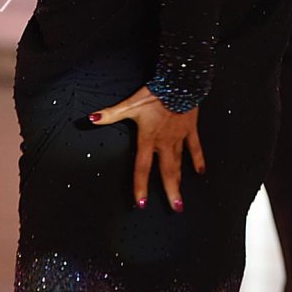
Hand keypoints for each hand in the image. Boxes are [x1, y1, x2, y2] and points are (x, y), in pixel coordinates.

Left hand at [87, 85, 205, 211]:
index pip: (142, 167)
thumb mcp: (130, 104)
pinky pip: (195, 147)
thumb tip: (91, 120)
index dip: (140, 185)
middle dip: (170, 191)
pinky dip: (198, 159)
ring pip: (179, 163)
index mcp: (149, 138)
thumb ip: (111, 114)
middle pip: (167, 171)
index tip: (141, 203)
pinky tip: (200, 171)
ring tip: (181, 198)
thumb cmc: (154, 94)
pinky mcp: (190, 129)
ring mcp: (179, 136)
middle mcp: (165, 142)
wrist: (179, 82)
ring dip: (180, 181)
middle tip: (175, 209)